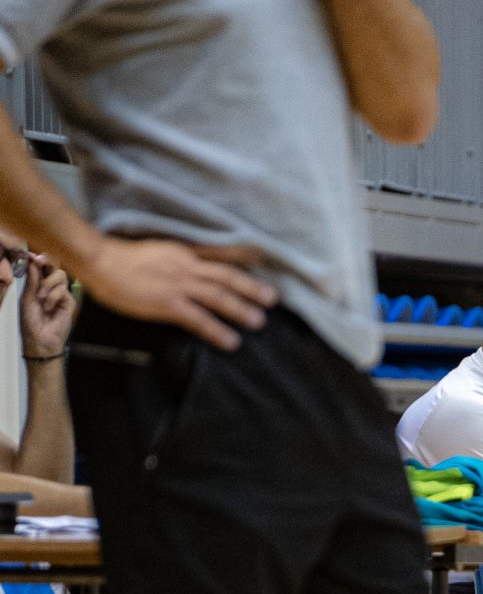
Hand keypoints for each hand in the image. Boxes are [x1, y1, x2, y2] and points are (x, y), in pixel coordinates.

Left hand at [19, 253, 74, 358]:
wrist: (40, 340)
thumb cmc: (30, 322)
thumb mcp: (27, 299)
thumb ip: (32, 281)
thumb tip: (34, 262)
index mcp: (38, 284)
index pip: (41, 266)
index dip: (37, 258)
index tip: (30, 255)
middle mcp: (51, 286)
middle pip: (54, 265)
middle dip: (46, 261)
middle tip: (38, 261)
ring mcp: (61, 293)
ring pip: (60, 275)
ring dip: (48, 284)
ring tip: (41, 298)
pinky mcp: (69, 301)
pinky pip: (63, 289)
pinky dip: (53, 297)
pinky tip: (49, 307)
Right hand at [81, 235, 271, 350]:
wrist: (99, 261)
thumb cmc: (120, 258)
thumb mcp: (156, 251)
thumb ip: (176, 259)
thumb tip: (190, 268)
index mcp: (183, 251)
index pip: (219, 251)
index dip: (242, 255)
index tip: (263, 258)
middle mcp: (186, 265)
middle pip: (226, 275)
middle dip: (250, 287)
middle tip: (272, 299)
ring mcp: (178, 284)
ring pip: (218, 296)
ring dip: (240, 309)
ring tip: (259, 322)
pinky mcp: (168, 303)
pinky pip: (199, 319)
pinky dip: (217, 330)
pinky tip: (231, 341)